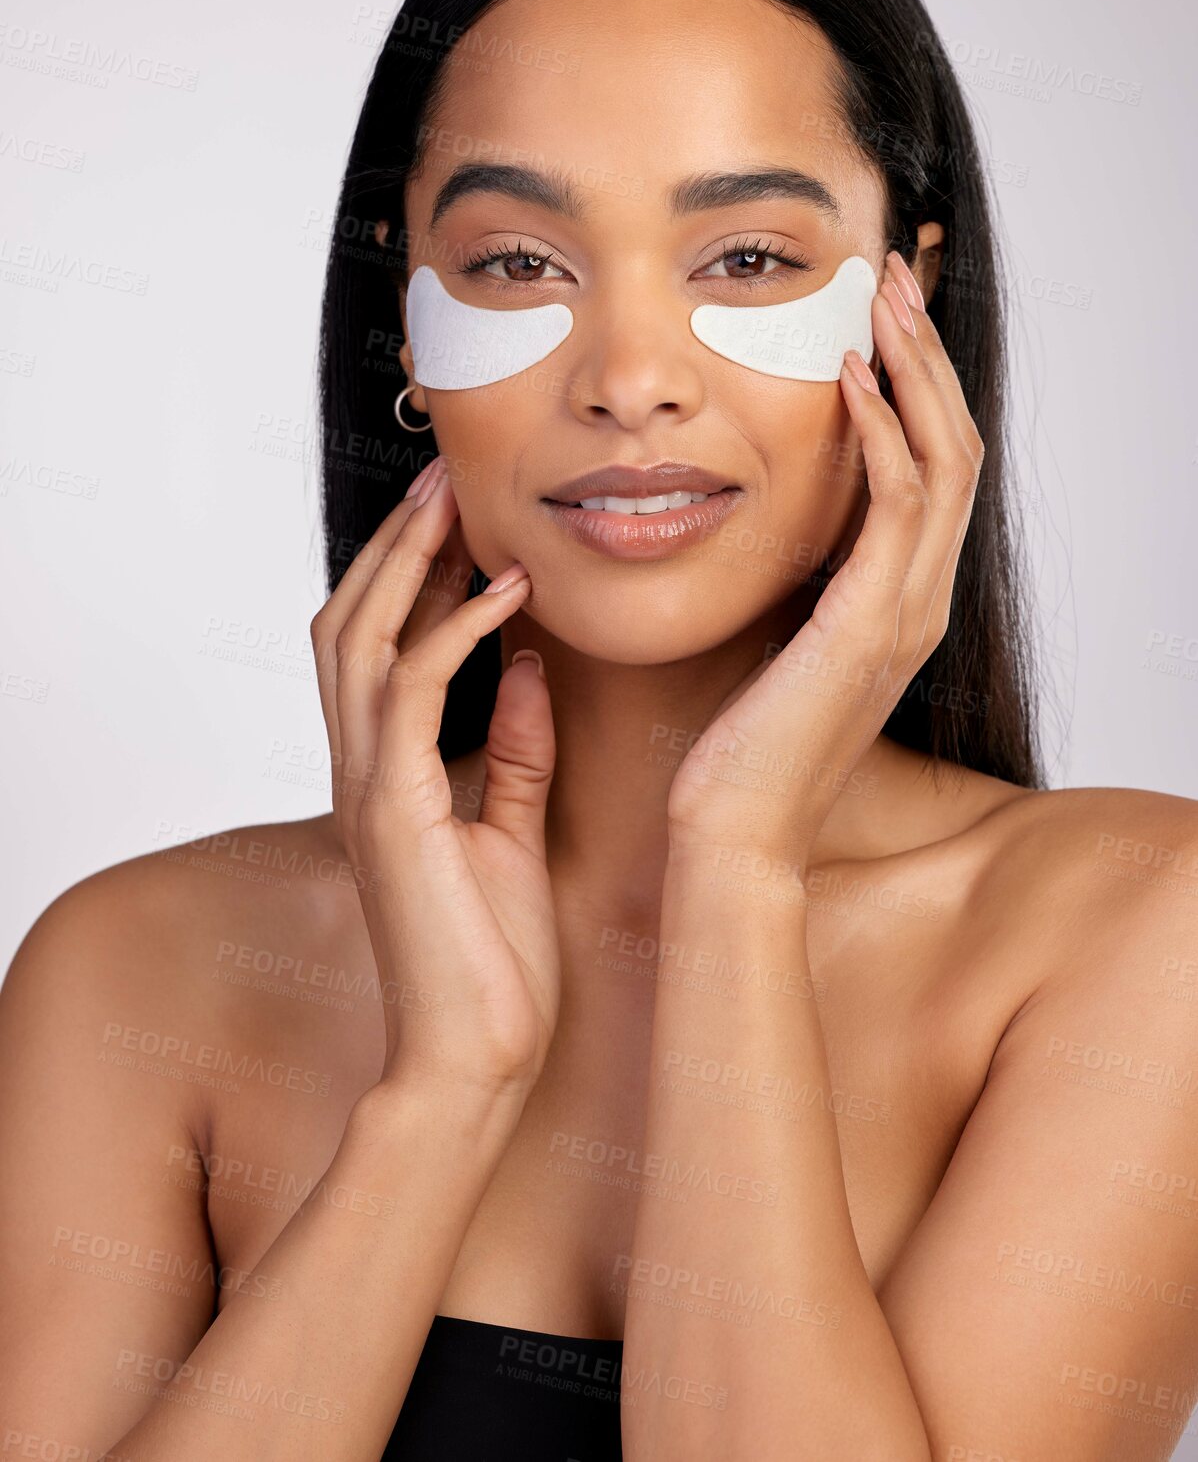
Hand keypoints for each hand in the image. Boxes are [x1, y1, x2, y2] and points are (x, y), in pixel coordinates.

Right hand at [310, 455, 559, 1099]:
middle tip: (446, 477)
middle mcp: (360, 771)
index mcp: (383, 777)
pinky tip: (504, 593)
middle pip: (348, 622)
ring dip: (408, 561)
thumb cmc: (495, 963)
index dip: (406, 575)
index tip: (459, 516)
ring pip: (358, 638)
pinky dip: (453, 629)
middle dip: (395, 542)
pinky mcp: (392, 808)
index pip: (373, 648)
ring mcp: (367, 787)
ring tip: (459, 500)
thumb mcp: (513, 833)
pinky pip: (408, 689)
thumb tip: (528, 664)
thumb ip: (514, 751)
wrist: (478, 1060)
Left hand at [666, 250, 984, 871]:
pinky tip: (849, 381)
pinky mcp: (871, 625)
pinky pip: (897, 506)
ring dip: (914, 372)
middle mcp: (918, 603)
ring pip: (944, 462)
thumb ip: (797, 586)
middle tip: (891, 280)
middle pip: (956, 449)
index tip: (878, 320)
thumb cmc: (739, 745)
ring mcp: (906, 615)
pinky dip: (880, 433)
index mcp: (898, 604)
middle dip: (926, 357)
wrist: (735, 830)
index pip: (933, 473)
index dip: (918, 389)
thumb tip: (772, 526)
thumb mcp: (776, 644)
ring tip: (879, 300)